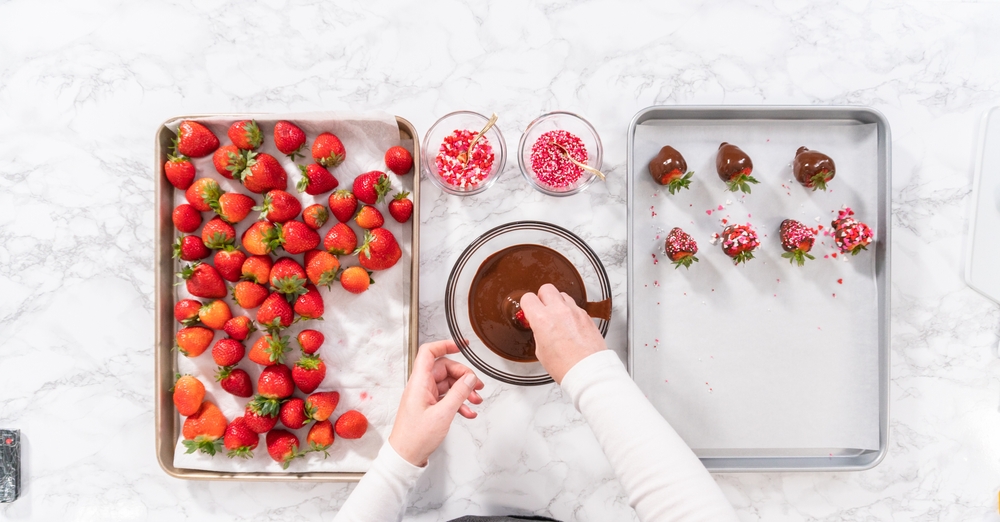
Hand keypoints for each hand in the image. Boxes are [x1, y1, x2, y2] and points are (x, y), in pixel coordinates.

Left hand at [388, 340, 484, 466]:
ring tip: (476, 401)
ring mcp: (425, 396)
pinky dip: (459, 402)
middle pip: (445, 369)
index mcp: (419, 383)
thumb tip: (470, 378)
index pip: (429, 353)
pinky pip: (446, 397)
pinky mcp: (429, 407)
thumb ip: (458, 394)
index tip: (461, 346)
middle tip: (477, 386)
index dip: (445, 345)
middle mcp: (421, 386)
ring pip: (448, 384)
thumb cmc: (416, 438)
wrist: (405, 456)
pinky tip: (468, 412)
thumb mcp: (443, 414)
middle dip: (463, 376)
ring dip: (464, 391)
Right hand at [520, 283, 606, 383]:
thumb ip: (539, 332)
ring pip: (562, 295)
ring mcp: (575, 311)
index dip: (527, 305)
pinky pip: (575, 306)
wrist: (588, 371)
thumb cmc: (566, 366)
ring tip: (557, 317)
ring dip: (557, 303)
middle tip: (542, 309)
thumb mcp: (541, 351)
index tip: (528, 310)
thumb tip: (540, 328)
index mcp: (543, 319)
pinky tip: (570, 325)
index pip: (528, 298)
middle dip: (542, 298)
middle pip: (546, 289)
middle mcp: (559, 311)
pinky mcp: (586, 316)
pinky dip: (570, 312)